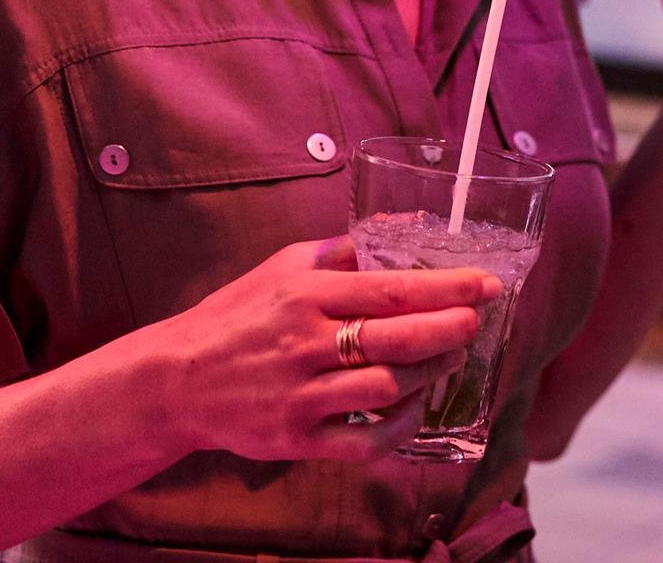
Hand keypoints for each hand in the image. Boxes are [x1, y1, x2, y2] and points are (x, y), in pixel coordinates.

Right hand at [154, 236, 498, 463]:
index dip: (447, 287)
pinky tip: (415, 407)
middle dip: (450, 330)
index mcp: (307, 294)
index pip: (391, 288)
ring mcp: (301, 395)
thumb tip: (404, 222)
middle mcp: (306, 343)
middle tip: (476, 322)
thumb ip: (345, 249)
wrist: (177, 379)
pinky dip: (400, 426)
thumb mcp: (284, 266)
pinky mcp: (297, 439)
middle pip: (398, 339)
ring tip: (452, 357)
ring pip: (388, 387)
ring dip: (432, 374)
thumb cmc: (238, 315)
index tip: (485, 284)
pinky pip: (365, 440)